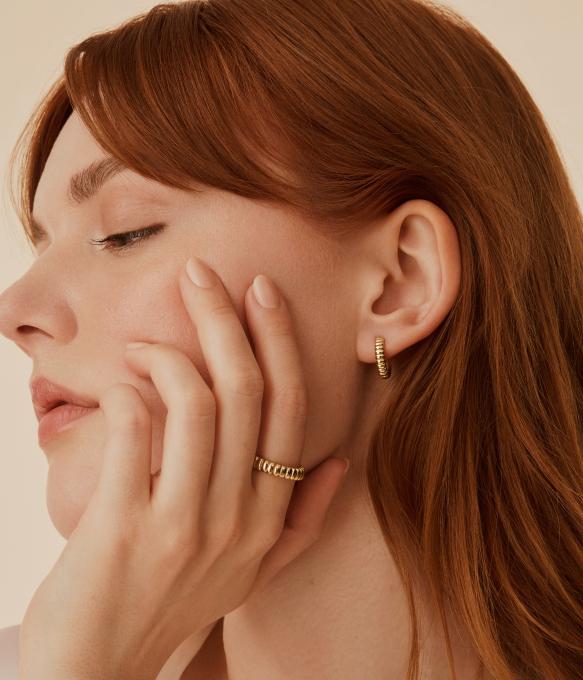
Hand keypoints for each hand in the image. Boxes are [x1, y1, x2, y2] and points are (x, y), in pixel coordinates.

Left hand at [18, 257, 348, 679]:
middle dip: (224, 318)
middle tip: (199, 274)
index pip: (288, 409)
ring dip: (167, 354)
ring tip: (139, 345)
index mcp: (268, 517)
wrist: (99, 668)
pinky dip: (127, 393)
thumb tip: (339, 463)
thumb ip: (302, 521)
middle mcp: (237, 516)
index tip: (261, 290)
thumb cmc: (174, 606)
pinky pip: (136, 431)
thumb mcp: (252, 571)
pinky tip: (116, 387)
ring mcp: (184, 523)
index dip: (278, 341)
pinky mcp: (126, 528)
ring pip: (197, 403)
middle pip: (245, 391)